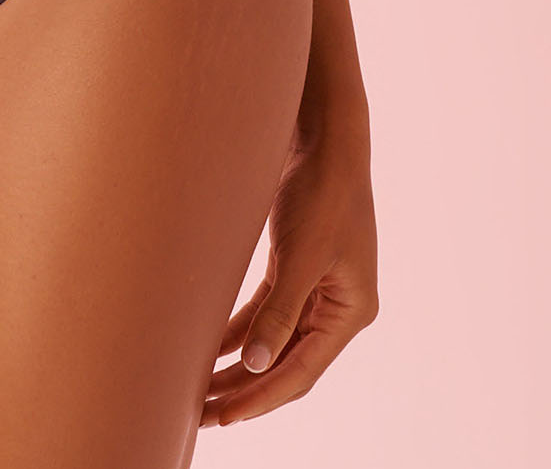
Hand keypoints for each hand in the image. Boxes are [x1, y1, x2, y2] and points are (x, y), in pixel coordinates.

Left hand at [201, 118, 378, 426]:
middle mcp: (336, 306)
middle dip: (246, 390)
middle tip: (203, 415)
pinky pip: (266, 312)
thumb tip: (257, 366)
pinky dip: (240, 331)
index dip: (261, 397)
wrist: (323, 134)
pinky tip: (210, 347)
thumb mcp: (301, 254)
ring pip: (273, 341)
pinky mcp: (295, 266)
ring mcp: (316, 287)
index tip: (224, 417)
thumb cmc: (321, 191)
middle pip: (286, 363)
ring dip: (240, 365)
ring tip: (201, 391)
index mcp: (350, 311)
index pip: (300, 371)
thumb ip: (280, 311)